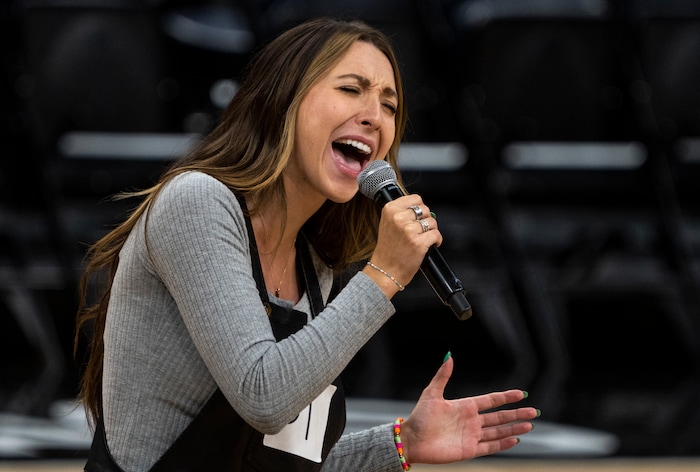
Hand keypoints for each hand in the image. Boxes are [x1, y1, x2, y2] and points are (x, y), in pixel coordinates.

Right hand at [364, 195, 441, 296]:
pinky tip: (429, 245)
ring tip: (423, 238)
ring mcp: (408, 230)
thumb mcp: (387, 224)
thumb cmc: (387, 251)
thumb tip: (420, 207)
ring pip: (432, 222)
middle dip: (426, 220)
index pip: (415, 198)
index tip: (418, 216)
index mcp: (390, 210)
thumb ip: (401, 213)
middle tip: (420, 230)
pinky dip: (436, 240)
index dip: (419, 208)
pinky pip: (436, 234)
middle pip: (425, 209)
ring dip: (431, 231)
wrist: (385, 271)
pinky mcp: (418, 242)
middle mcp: (398, 218)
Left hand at [400, 355, 537, 464]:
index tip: (521, 394)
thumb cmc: (420, 417)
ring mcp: (471, 436)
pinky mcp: (469, 450)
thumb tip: (449, 356)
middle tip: (533, 411)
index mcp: (465, 406)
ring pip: (498, 432)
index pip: (491, 400)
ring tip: (529, 425)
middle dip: (516, 414)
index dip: (505, 397)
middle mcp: (471, 421)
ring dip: (513, 429)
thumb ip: (442, 375)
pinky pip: (489, 447)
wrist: (412, 440)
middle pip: (499, 417)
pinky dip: (503, 443)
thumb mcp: (432, 393)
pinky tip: (515, 440)